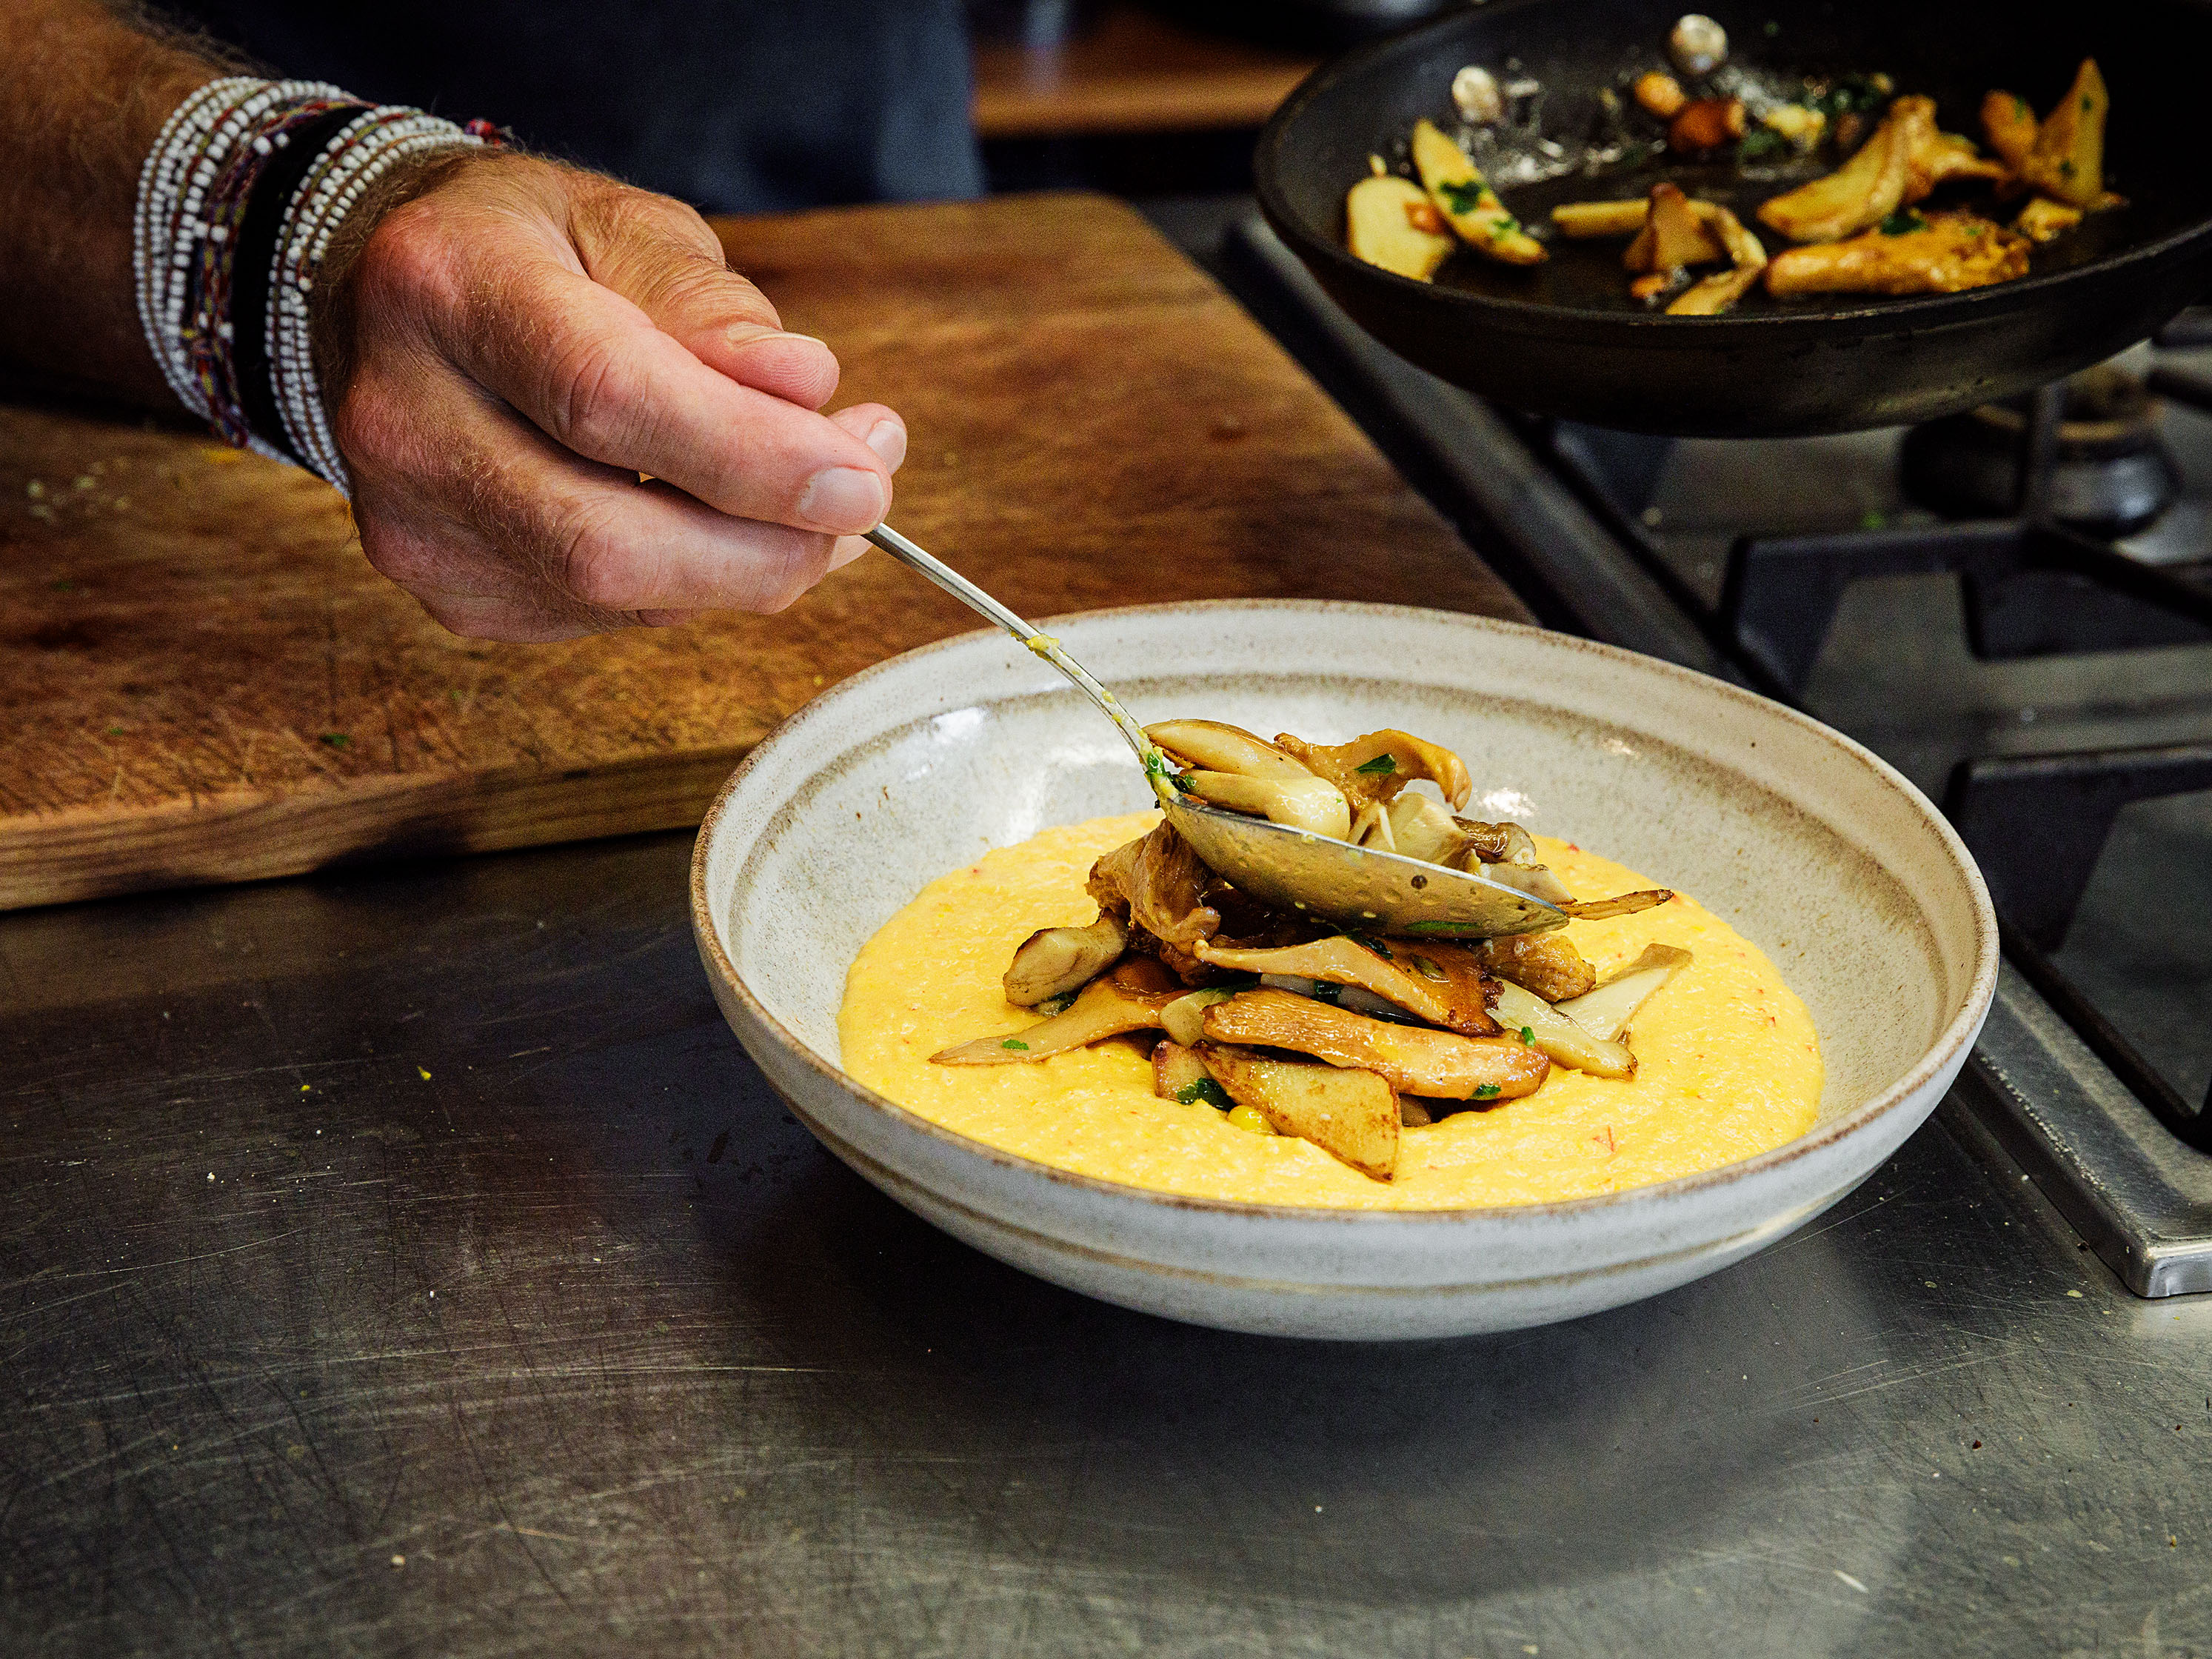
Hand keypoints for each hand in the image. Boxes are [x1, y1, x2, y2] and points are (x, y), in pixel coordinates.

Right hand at [313, 150, 901, 639]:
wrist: (387, 307)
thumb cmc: (532, 255)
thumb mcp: (627, 230)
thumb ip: (713, 310)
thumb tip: (807, 390)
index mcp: (447, 288)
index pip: (606, 398)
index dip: (749, 455)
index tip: (862, 477)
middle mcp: (403, 419)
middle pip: (607, 542)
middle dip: (767, 547)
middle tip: (865, 498)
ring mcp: (415, 526)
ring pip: (620, 599)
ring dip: (751, 566)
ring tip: (819, 498)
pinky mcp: (453, 596)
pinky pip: (612, 618)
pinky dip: (697, 582)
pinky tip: (720, 522)